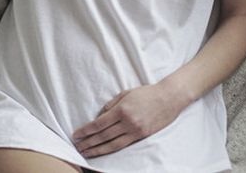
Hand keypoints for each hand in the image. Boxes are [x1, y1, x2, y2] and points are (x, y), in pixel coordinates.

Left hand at [71, 83, 185, 157]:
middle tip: (77, 147)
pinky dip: (112, 149)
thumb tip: (99, 117)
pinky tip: (103, 151)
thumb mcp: (125, 93)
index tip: (76, 134)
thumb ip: (111, 105)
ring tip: (86, 153)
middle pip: (103, 136)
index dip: (86, 131)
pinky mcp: (142, 136)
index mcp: (122, 109)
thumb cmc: (146, 93)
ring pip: (113, 145)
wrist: (169, 98)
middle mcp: (128, 122)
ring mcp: (136, 131)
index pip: (99, 124)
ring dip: (97, 150)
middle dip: (88, 142)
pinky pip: (124, 145)